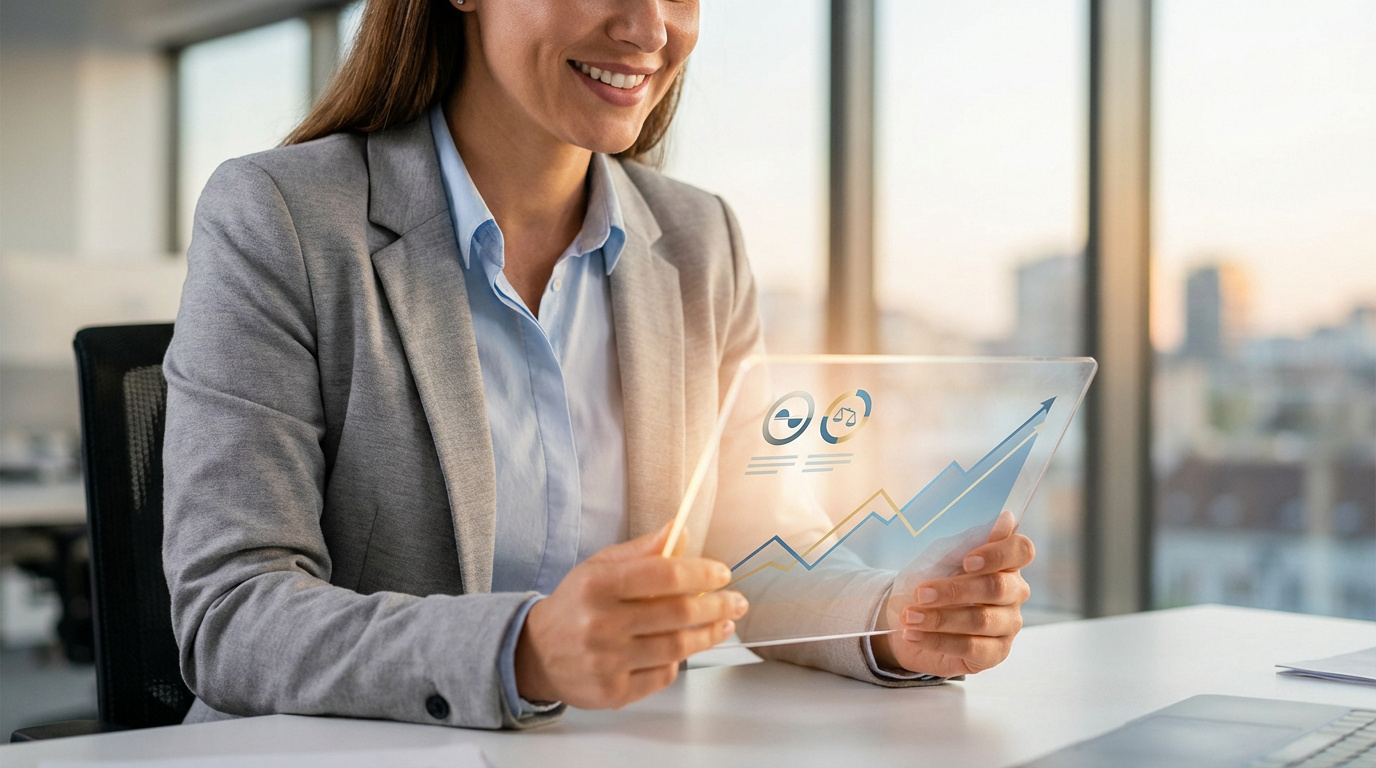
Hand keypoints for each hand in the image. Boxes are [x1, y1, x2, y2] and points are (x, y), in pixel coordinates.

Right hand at [514, 526, 748, 708]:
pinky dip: (679, 660)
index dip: (700, 574)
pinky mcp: (613, 691)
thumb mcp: (599, 567)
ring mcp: (607, 661)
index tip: (722, 574)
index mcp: (597, 585)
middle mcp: (601, 624)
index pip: (663, 575)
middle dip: (717, 606)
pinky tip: (687, 648)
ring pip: (677, 647)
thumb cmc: (576, 604)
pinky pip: (663, 675)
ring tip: (724, 624)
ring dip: (709, 635)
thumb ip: (641, 551)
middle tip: (737, 602)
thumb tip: (678, 530)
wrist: (536, 653)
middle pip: (677, 614)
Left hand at [872, 510, 1033, 677]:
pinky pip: (972, 647)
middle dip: (955, 590)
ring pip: (982, 620)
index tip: (966, 561)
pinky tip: (914, 634)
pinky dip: (938, 639)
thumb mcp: (941, 556)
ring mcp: (1007, 625)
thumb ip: (972, 540)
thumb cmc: (927, 580)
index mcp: (1004, 562)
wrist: (900, 616)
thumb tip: (1008, 519)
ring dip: (940, 618)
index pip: (1022, 550)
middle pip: (999, 587)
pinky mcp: (994, 654)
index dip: (998, 554)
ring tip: (909, 616)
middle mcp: (1013, 593)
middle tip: (921, 592)